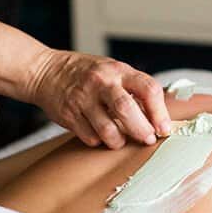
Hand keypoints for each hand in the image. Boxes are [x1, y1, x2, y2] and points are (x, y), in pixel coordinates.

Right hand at [27, 49, 170, 148]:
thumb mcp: (114, 71)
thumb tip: (160, 117)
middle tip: (147, 139)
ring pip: (108, 130)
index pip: (148, 89)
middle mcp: (101, 83)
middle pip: (127, 110)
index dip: (160, 112)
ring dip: (119, 141)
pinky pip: (90, 137)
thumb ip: (134, 89)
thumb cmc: (88, 74)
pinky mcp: (69, 115)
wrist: (46, 71)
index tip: (164, 128)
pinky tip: (99, 135)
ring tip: (121, 141)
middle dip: (141, 130)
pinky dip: (99, 141)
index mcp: (119, 71)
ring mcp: (83, 99)